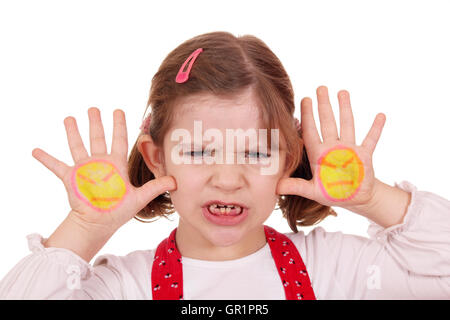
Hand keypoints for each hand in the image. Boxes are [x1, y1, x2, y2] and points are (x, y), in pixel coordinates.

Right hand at [32, 108, 176, 233]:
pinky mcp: (71, 179)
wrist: (100, 223)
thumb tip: (176, 180)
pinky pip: (56, 166)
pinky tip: (35, 150)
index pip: (119, 139)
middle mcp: (100, 163)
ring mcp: (84, 169)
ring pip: (78, 145)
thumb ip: (156, 186)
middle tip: (94, 108)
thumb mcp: (140, 197)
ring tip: (69, 118)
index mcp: (116, 164)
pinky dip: (46, 159)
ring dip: (73, 132)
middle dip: (96, 122)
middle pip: (98, 137)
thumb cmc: (119, 210)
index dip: (119, 125)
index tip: (119, 110)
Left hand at [276, 86, 385, 209]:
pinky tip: (380, 115)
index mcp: (319, 155)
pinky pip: (371, 139)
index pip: (310, 132)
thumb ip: (296, 187)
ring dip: (345, 109)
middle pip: (327, 122)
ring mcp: (350, 149)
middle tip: (320, 88)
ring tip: (342, 92)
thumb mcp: (312, 191)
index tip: (304, 100)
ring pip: (347, 125)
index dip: (307, 117)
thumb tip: (275, 187)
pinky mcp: (365, 155)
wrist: (355, 199)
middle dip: (324, 106)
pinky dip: (376, 128)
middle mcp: (333, 147)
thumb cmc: (333, 193)